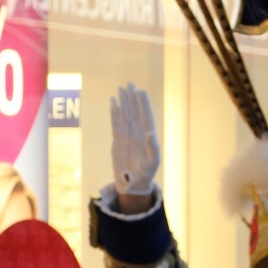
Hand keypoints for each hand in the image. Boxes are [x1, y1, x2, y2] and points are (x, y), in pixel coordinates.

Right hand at [110, 83, 160, 203]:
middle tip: (130, 83)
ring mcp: (127, 135)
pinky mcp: (118, 139)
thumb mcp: (152, 163)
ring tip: (121, 88)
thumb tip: (151, 133)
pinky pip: (115, 122)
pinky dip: (114, 112)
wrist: (133, 183)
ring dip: (123, 102)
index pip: (146, 116)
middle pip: (135, 111)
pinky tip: (113, 102)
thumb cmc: (146, 174)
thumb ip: (153, 148)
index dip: (144, 103)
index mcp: (148, 136)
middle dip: (133, 97)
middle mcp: (138, 133)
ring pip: (125, 114)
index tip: (141, 91)